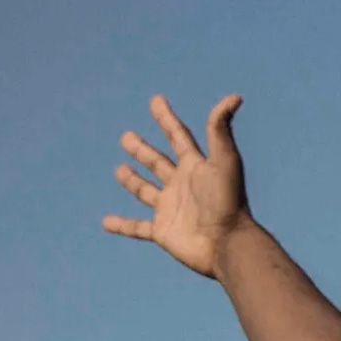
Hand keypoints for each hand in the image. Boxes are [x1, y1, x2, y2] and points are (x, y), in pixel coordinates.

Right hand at [102, 93, 252, 278]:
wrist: (228, 243)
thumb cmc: (228, 201)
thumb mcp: (224, 160)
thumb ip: (221, 129)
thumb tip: (234, 97)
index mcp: (197, 167)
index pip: (178, 137)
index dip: (167, 118)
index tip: (156, 100)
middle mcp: (183, 186)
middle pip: (158, 162)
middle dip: (142, 150)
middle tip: (126, 136)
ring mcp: (171, 209)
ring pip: (147, 191)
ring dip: (133, 181)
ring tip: (120, 169)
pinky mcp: (163, 231)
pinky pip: (137, 228)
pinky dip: (122, 226)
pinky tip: (106, 222)